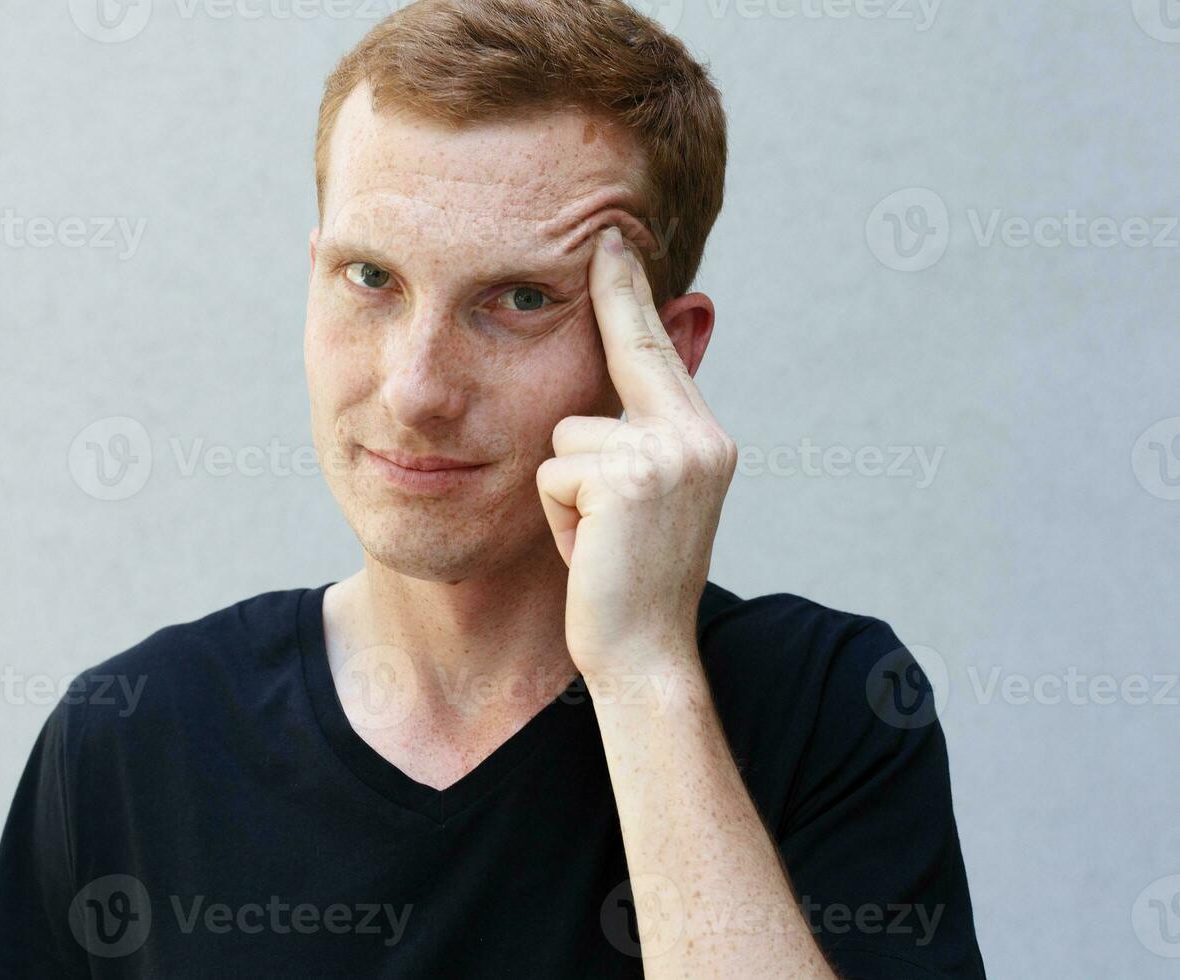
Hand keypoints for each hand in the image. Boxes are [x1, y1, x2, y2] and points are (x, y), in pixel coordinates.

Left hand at [536, 226, 736, 679]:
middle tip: (608, 238)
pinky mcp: (628, 479)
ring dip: (565, 490)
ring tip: (594, 539)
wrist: (643, 656)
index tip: (615, 237)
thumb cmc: (630, 583)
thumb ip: (638, 440)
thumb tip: (617, 382)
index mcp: (702, 440)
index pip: (655, 352)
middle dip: (600, 346)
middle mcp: (697, 437)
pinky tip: (587, 551)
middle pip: (615, 366)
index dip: (632, 293)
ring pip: (566, 432)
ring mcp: (668, 455)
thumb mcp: (646, 502)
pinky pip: (553, 471)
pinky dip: (557, 516)